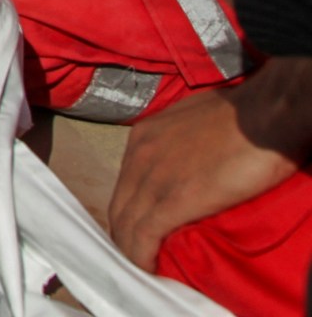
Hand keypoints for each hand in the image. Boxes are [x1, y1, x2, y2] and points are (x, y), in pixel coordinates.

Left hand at [110, 58, 311, 269]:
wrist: (264, 116)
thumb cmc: (242, 115)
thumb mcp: (195, 122)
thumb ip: (183, 142)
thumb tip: (192, 159)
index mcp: (145, 136)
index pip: (125, 183)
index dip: (129, 210)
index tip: (139, 229)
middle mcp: (140, 154)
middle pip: (120, 205)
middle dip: (125, 234)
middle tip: (139, 256)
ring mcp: (154, 176)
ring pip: (127, 222)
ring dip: (131, 249)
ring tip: (144, 268)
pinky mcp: (175, 198)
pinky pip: (145, 233)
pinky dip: (141, 255)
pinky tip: (148, 269)